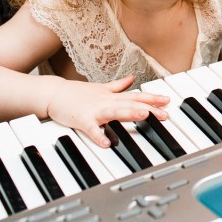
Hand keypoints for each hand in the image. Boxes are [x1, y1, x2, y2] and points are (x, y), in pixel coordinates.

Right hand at [46, 74, 169, 146]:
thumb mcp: (101, 88)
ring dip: (129, 113)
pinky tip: (107, 143)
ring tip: (144, 116)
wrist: (54, 94)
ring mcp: (95, 110)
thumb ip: (118, 85)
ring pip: (115, 111)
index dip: (152, 98)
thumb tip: (132, 78)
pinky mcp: (82, 120)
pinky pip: (92, 129)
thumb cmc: (78, 94)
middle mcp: (107, 101)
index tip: (167, 101)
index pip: (136, 97)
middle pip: (131, 104)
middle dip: (149, 108)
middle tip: (165, 113)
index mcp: (112, 96)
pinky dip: (99, 135)